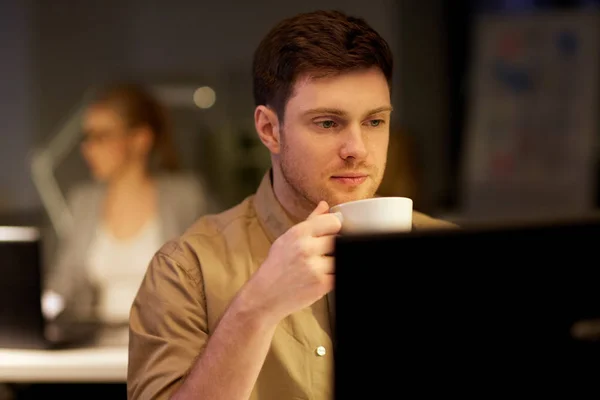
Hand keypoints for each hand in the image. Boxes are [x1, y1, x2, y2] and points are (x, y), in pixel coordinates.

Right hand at [243, 201, 341, 322]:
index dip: (336, 228)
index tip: (333, 234)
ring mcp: (315, 267)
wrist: (264, 296)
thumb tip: (325, 205)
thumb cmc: (276, 266)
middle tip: (326, 253)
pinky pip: (339, 274)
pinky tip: (324, 277)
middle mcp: (307, 247)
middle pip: (340, 239)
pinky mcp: (322, 284)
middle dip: (336, 246)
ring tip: (324, 266)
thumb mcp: (288, 239)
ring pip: (341, 257)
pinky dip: (335, 275)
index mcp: (298, 233)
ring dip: (335, 261)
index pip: (333, 222)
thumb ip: (310, 221)